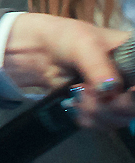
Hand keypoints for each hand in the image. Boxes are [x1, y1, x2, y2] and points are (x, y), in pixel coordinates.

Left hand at [3, 13, 134, 127]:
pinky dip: (88, 118)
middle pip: (134, 106)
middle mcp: (131, 80)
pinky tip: (75, 103)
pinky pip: (104, 124)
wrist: (37, 52)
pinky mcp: (102, 109)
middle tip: (87, 90)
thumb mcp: (84, 44)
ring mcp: (118, 96)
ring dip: (96, 111)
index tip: (128, 92)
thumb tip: (110, 90)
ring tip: (77, 91)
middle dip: (113, 104)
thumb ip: (99, 67)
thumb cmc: (65, 38)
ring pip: (121, 119)